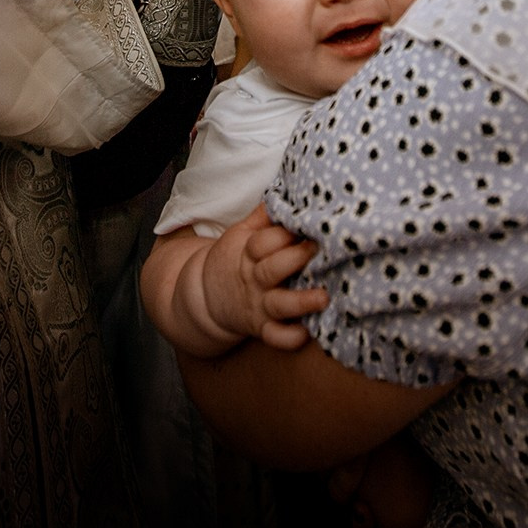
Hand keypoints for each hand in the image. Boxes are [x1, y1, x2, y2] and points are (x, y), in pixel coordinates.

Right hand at [203, 205, 326, 350]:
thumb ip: (263, 216)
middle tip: (320, 247)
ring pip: (280, 305)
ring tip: (324, 297)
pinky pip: (275, 337)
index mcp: (248, 254)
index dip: (284, 233)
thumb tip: (289, 189)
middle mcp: (254, 280)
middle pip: (272, 269)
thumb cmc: (233, 259)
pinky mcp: (261, 329)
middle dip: (296, 258)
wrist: (204, 298)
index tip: (309, 223)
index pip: (263, 242)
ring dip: (302, 302)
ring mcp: (258, 306)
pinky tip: (309, 332)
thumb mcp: (240, 234)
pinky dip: (290, 338)